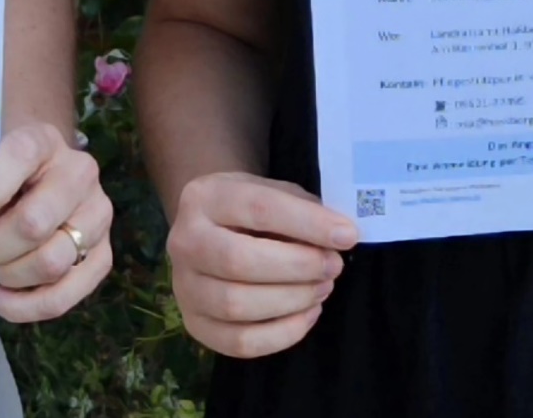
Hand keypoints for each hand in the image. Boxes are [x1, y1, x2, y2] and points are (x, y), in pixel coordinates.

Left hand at [0, 122, 112, 320]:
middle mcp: (80, 172)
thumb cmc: (4, 175)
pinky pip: (65, 296)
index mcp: (45, 141)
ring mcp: (99, 214)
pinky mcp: (103, 254)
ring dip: (9, 275)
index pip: (18, 158)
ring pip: (51, 264)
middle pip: (34, 224)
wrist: (43, 173)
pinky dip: (24, 307)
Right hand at [167, 171, 356, 358]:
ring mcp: (184, 287)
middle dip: (297, 267)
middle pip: (239, 261)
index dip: (308, 224)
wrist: (208, 228)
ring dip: (291, 301)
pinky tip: (307, 315)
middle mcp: (184, 241)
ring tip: (321, 288)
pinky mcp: (194, 324)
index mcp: (205, 197)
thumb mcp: (271, 191)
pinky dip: (281, 334)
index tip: (347, 235)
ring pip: (236, 305)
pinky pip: (239, 342)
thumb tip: (338, 237)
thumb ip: (302, 209)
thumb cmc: (249, 209)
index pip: (259, 208)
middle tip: (332, 267)